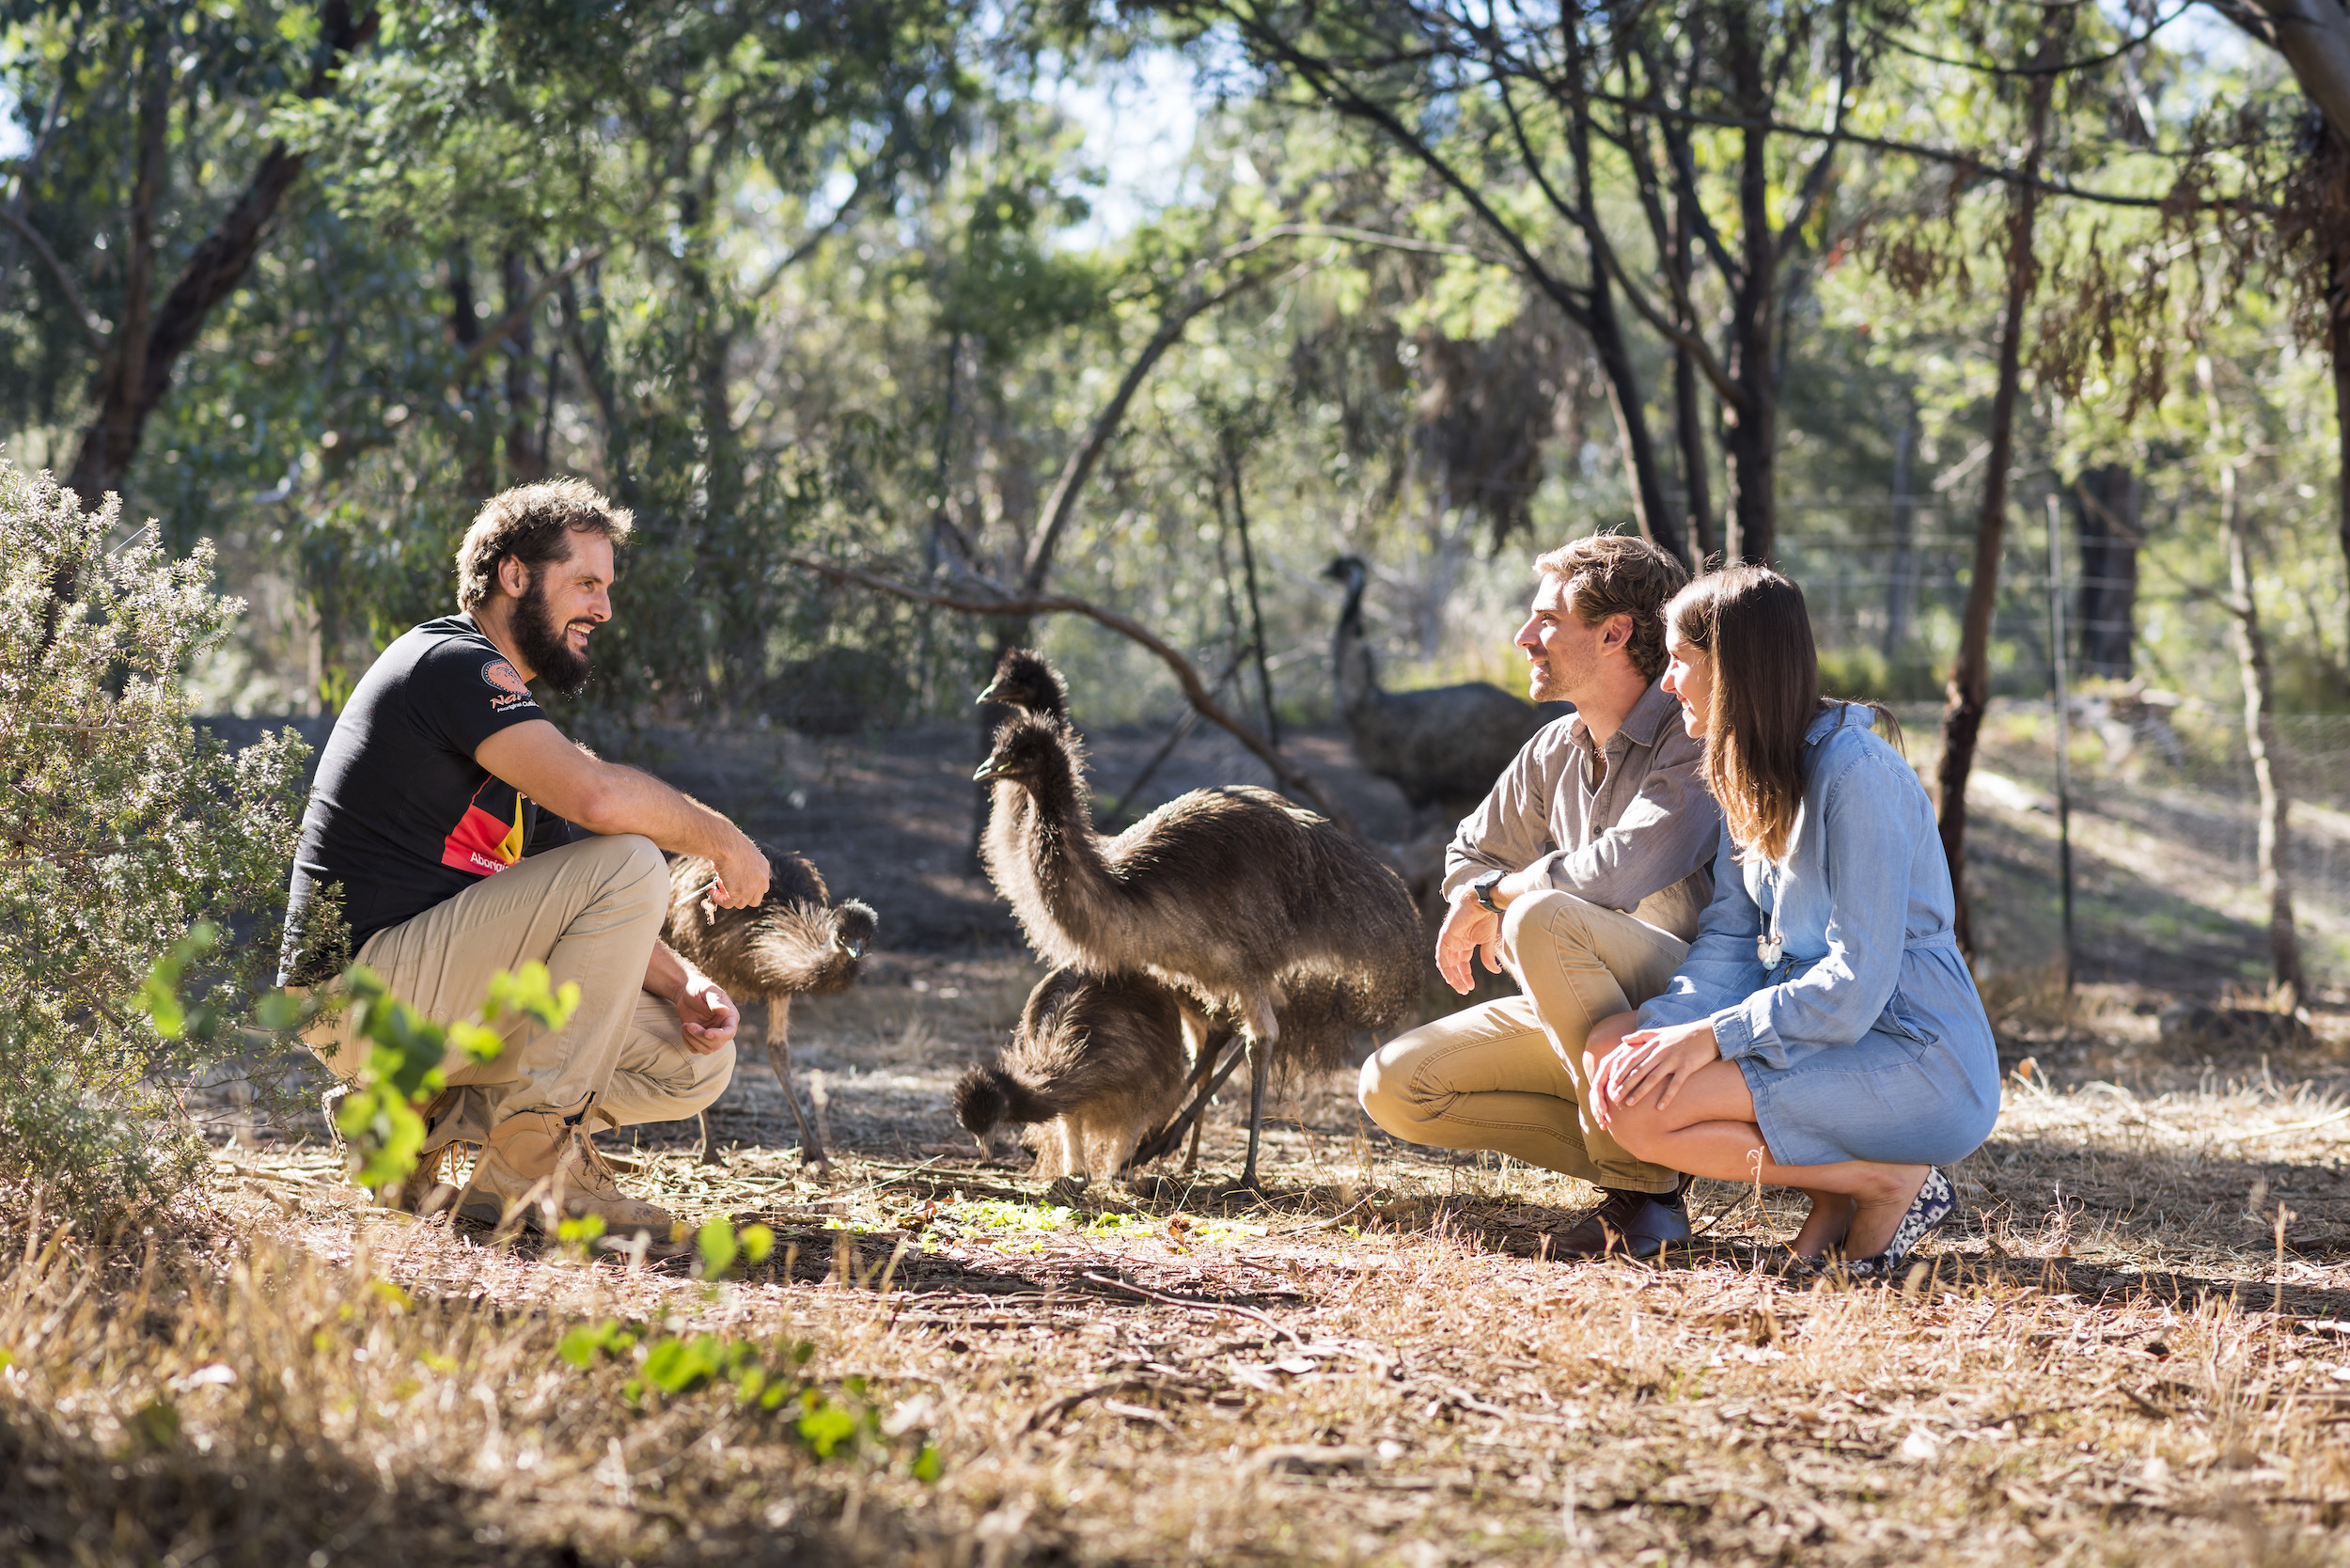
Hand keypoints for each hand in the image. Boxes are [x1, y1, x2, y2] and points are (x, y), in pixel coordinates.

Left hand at [675, 970, 737, 1055]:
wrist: (686, 992)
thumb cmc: (699, 988)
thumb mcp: (708, 990)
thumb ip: (715, 1001)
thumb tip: (725, 1010)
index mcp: (730, 1017)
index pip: (730, 1032)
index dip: (720, 1036)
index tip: (707, 1032)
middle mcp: (723, 1029)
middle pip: (717, 1044)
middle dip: (700, 1036)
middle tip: (688, 1024)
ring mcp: (712, 1035)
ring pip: (707, 1050)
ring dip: (693, 1040)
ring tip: (685, 1025)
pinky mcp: (700, 1039)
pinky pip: (696, 1050)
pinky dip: (688, 1042)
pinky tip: (684, 1029)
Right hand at [707, 833, 770, 908]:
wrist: (726, 843)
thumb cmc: (729, 842)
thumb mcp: (741, 853)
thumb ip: (741, 866)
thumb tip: (730, 873)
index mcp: (763, 867)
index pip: (761, 887)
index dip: (748, 888)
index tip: (734, 883)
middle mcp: (762, 879)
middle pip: (754, 899)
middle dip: (740, 896)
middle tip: (725, 886)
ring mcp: (753, 888)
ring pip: (741, 903)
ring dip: (728, 897)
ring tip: (717, 886)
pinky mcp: (741, 893)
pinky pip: (729, 904)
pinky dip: (719, 900)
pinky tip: (711, 891)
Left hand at [1434, 892, 1504, 994]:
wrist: (1482, 902)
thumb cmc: (1486, 917)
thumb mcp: (1488, 942)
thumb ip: (1488, 957)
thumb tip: (1496, 972)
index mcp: (1466, 944)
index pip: (1462, 965)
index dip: (1465, 977)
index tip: (1470, 988)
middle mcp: (1456, 943)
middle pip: (1453, 966)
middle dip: (1458, 979)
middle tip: (1464, 991)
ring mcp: (1450, 940)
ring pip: (1446, 963)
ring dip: (1451, 976)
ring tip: (1459, 986)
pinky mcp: (1445, 935)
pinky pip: (1441, 954)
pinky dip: (1445, 965)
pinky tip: (1451, 975)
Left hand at [1591, 1021, 1718, 1128]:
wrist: (1708, 1033)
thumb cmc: (1683, 1034)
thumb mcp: (1661, 1031)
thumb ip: (1641, 1036)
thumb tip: (1622, 1039)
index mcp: (1653, 1044)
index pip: (1632, 1059)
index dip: (1620, 1072)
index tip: (1610, 1083)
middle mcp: (1661, 1052)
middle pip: (1639, 1071)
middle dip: (1625, 1085)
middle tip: (1614, 1097)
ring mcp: (1674, 1059)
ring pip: (1653, 1078)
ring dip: (1640, 1092)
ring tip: (1629, 1104)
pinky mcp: (1687, 1067)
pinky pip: (1675, 1084)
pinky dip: (1667, 1096)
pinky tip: (1660, 1108)